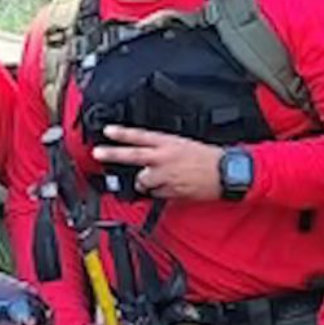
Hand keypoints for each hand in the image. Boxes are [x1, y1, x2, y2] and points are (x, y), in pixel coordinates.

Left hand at [92, 125, 222, 201]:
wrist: (226, 173)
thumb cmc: (208, 157)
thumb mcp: (183, 144)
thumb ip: (162, 149)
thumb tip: (148, 155)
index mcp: (169, 143)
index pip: (141, 136)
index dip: (122, 133)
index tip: (108, 131)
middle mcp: (164, 158)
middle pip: (133, 155)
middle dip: (113, 154)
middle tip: (97, 153)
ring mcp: (166, 176)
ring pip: (142, 180)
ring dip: (146, 181)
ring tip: (158, 178)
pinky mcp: (171, 192)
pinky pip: (156, 193)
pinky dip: (159, 192)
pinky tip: (171, 187)